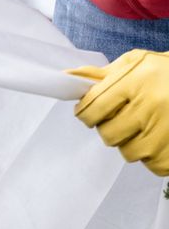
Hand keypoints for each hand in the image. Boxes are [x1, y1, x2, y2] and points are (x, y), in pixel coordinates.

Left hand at [69, 50, 168, 176]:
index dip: (86, 114)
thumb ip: (104, 75)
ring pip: (128, 152)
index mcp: (139, 79)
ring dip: (133, 142)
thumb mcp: (138, 64)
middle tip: (127, 117)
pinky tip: (163, 136)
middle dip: (112, 127)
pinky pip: (150, 165)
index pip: (92, 108)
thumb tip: (69, 77)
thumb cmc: (166, 74)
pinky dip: (153, 155)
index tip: (91, 114)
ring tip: (150, 125)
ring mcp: (165, 129)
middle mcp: (153, 103)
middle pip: (108, 134)